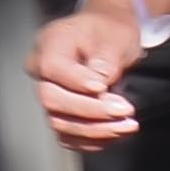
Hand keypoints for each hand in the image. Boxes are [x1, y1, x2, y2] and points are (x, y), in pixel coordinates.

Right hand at [29, 2, 149, 150]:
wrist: (110, 37)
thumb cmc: (111, 31)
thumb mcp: (115, 36)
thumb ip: (106, 60)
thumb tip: (100, 87)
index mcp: (50, 43)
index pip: (52, 68)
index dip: (76, 82)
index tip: (104, 88)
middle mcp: (41, 71)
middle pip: (51, 100)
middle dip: (91, 111)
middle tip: (125, 110)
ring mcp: (48, 95)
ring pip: (60, 123)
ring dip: (96, 130)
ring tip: (128, 125)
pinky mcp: (60, 114)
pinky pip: (70, 136)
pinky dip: (94, 139)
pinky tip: (118, 132)